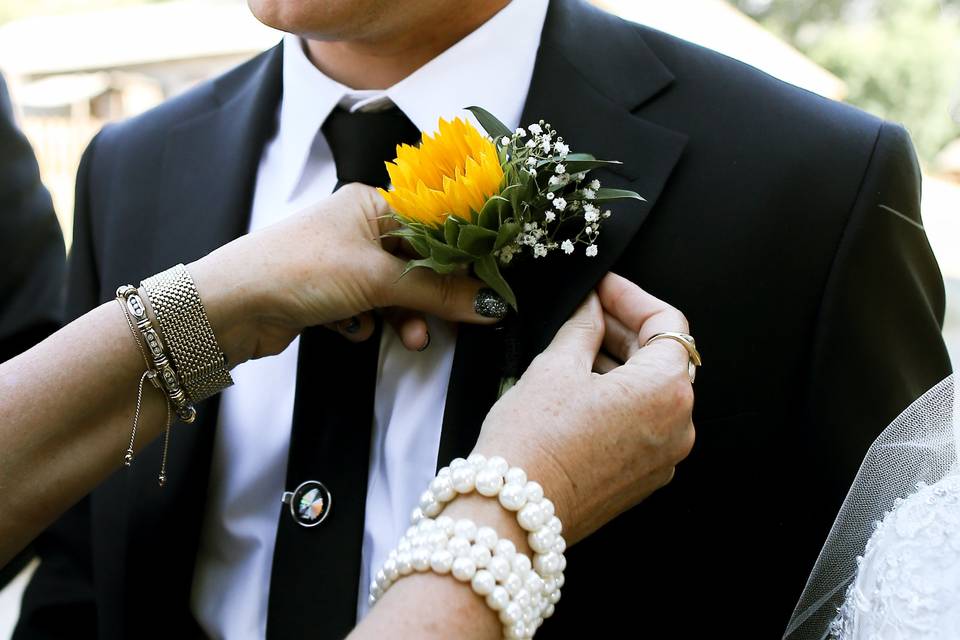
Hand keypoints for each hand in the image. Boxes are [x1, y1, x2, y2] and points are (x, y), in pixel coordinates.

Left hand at [188, 184, 504, 364]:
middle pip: (418, 262)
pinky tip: (353, 329)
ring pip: (395, 290)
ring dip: (403, 316)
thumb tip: (491, 303)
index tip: (488, 283)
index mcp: (372, 204)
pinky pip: (369, 307)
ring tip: (410, 339)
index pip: (435, 225)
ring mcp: (342, 260)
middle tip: (456, 320)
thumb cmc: (300, 270)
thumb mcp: (378, 279)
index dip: (463, 256)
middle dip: (432, 296)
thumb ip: (438, 291)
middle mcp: (358, 227)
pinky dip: (368, 322)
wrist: (231, 307)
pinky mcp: (328, 292)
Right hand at [472, 273, 695, 543]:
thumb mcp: (555, 367)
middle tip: (587, 311)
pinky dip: (622, 399)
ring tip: (577, 349)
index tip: (602, 287)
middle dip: (626, 329)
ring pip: (654, 392)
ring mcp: (664, 457)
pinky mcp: (643, 478)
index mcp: (666, 390)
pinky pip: (644, 424)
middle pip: (665, 358)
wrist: (512, 514)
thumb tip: (592, 306)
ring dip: (622, 364)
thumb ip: (583, 327)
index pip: (666, 322)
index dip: (631, 296)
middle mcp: (678, 426)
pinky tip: (583, 388)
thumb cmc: (532, 442)